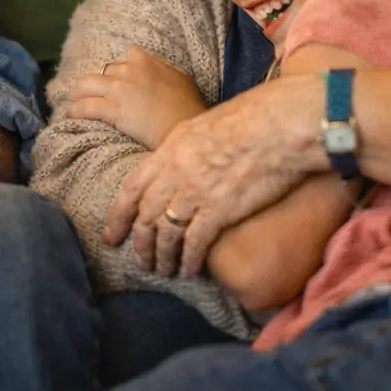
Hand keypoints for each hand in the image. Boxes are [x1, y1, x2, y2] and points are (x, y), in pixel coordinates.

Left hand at [62, 46, 207, 148]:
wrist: (183, 127)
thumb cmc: (187, 106)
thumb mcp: (181, 77)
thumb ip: (164, 68)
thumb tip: (155, 64)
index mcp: (144, 60)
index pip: (127, 56)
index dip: (121, 68)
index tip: (118, 78)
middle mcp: (128, 71)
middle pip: (103, 71)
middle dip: (96, 82)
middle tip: (90, 91)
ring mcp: (117, 89)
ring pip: (86, 85)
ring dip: (77, 93)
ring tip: (73, 100)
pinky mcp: (110, 109)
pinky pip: (85, 107)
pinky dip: (75, 110)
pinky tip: (69, 114)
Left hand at [104, 74, 318, 278]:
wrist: (279, 125)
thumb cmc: (251, 118)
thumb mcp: (204, 126)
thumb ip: (186, 149)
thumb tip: (181, 165)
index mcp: (169, 150)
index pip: (132, 189)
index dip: (118, 216)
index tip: (111, 235)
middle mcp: (175, 173)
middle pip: (145, 216)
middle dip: (140, 244)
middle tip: (139, 262)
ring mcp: (195, 193)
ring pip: (166, 234)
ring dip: (161, 257)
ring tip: (163, 271)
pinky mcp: (219, 210)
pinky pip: (194, 243)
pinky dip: (188, 261)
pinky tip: (188, 271)